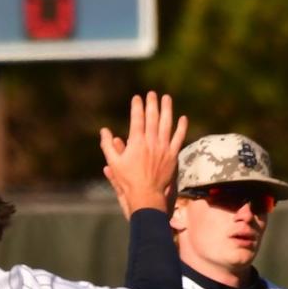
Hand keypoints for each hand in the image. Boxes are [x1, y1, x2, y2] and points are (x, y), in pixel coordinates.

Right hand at [99, 92, 187, 218]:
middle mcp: (151, 141)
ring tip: (166, 98)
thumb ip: (108, 146)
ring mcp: (163, 147)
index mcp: (136, 142)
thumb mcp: (113, 163)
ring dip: (167, 109)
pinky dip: (181, 127)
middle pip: (153, 117)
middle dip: (152, 103)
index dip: (137, 107)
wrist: (145, 195)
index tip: (137, 98)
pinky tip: (182, 118)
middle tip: (152, 94)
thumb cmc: (127, 181)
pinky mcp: (172, 155)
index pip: (137, 119)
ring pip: (167, 123)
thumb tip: (104, 131)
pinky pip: (178, 137)